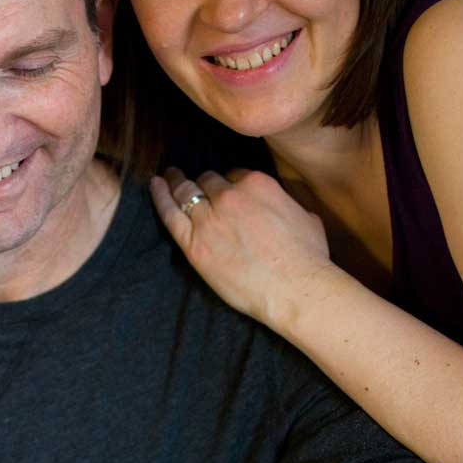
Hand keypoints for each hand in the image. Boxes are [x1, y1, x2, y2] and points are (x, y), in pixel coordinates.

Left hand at [150, 166, 333, 333]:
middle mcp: (230, 195)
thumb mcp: (306, 217)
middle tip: (196, 184)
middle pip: (209, 181)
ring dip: (177, 182)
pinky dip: (160, 196)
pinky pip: (170, 213)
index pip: (235, 175)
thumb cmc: (307, 258)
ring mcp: (209, 218)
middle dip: (204, 183)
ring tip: (169, 176)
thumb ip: (287, 204)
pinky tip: (155, 185)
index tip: (228, 191)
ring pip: (187, 192)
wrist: (293, 287)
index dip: (230, 184)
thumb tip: (284, 206)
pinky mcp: (194, 243)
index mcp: (257, 183)